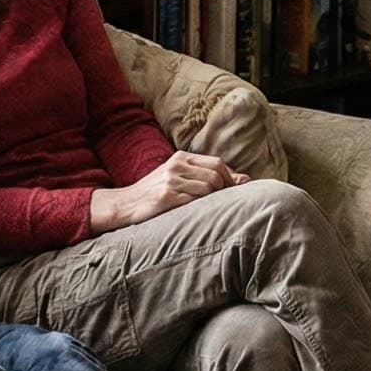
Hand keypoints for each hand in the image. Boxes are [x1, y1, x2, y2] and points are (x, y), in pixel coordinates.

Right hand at [88, 151, 248, 231]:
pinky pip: (195, 201)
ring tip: (208, 209)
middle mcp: (176, 165)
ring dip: (213, 201)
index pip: (218, 163)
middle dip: (225, 190)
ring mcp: (171, 180)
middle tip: (223, 203)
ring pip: (209, 188)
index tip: (231, 192)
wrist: (125, 204)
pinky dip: (201, 208)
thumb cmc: (154, 193)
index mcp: (180, 157)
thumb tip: (246, 180)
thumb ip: (206, 175)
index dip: (230, 179)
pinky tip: (196, 213)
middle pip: (217, 174)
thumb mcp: (177, 177)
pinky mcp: (167, 196)